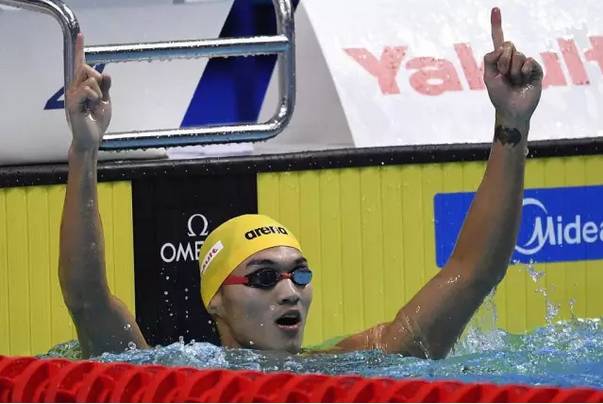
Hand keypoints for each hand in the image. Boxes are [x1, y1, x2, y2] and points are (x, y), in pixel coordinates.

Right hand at [66, 33, 111, 151]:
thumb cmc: (97, 121)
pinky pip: (87, 90)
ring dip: (99, 92)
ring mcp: (72, 94)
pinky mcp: (73, 102)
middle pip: (87, 68)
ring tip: (94, 106)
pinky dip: (95, 97)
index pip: (80, 65)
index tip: (80, 34)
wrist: (92, 139)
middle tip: (99, 98)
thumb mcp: (106, 101)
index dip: (80, 49)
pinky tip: (91, 107)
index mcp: (82, 86)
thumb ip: (106, 87)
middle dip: (99, 80)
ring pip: (90, 79)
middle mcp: (75, 87)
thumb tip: (106, 74)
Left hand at [483, 8, 542, 121]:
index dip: (496, 24)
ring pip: (517, 55)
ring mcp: (524, 64)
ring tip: (514, 82)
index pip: (498, 40)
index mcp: (499, 60)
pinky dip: (524, 71)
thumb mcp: (488, 77)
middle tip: (503, 75)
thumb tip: (502, 48)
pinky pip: (529, 62)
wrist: (512, 110)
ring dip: (512, 71)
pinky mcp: (535, 69)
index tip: (495, 9)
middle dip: (502, 61)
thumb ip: (490, 60)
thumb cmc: (499, 95)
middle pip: (507, 45)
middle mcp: (512, 59)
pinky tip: (524, 80)